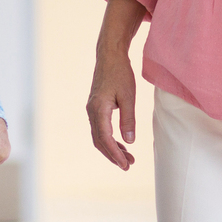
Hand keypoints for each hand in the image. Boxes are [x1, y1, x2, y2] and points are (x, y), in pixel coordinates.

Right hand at [86, 49, 138, 169]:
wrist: (110, 56)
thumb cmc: (120, 73)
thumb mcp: (129, 96)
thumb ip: (128, 119)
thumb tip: (130, 141)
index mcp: (98, 109)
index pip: (105, 139)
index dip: (115, 154)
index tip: (126, 164)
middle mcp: (92, 111)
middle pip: (100, 141)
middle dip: (113, 155)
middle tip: (128, 165)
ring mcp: (92, 110)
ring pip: (99, 136)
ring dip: (112, 148)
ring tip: (128, 157)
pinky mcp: (96, 107)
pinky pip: (100, 129)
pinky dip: (110, 139)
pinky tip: (122, 143)